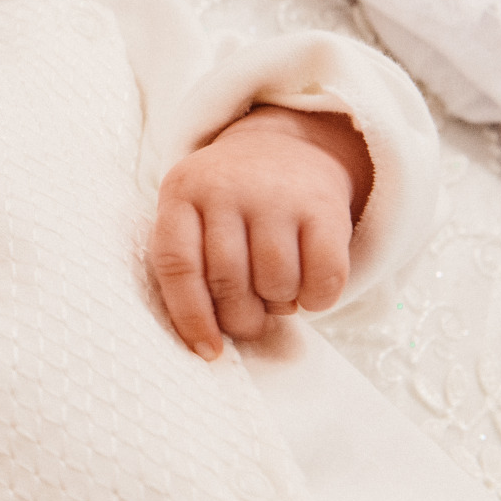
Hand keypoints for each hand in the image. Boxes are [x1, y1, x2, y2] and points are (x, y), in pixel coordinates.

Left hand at [150, 106, 373, 360]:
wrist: (284, 149)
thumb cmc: (227, 205)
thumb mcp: (192, 216)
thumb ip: (189, 267)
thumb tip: (207, 344)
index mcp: (181, 193)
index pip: (177, 264)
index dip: (191, 316)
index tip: (208, 351)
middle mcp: (225, 188)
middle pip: (228, 282)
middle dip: (240, 318)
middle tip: (248, 318)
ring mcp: (275, 195)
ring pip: (275, 284)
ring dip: (279, 305)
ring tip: (274, 289)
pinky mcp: (323, 207)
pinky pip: (323, 279)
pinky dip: (316, 299)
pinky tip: (307, 285)